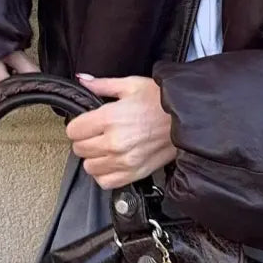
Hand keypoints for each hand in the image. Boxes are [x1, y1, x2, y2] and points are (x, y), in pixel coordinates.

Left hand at [67, 74, 176, 189]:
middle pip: (79, 149)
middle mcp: (114, 142)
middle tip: (98, 132)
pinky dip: (104, 173)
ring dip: (94, 157)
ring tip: (106, 147)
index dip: (78, 124)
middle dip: (85, 139)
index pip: (73, 130)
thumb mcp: (131, 85)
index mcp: (110, 117)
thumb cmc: (162, 101)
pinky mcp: (134, 174)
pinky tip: (112, 161)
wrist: (188, 119)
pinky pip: (105, 182)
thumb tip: (82, 79)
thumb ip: (102, 84)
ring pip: (89, 167)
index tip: (86, 122)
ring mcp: (124, 161)